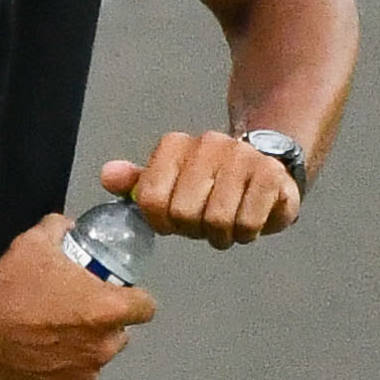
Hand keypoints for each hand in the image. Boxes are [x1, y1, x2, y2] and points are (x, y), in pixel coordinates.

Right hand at [0, 217, 153, 379]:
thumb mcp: (36, 241)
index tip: (117, 294)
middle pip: (120, 336)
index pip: (146, 307)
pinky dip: (66, 374)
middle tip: (78, 313)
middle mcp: (103, 346)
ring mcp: (83, 374)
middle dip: (106, 325)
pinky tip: (46, 360)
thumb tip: (68, 226)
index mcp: (108, 309)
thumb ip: (61, 229)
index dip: (134, 299)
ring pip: (97, 361)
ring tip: (56, 338)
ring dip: (85, 350)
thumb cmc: (10, 282)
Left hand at [104, 131, 301, 246]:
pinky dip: (246, 232)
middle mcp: (208, 143)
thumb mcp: (170, 184)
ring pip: (217, 221)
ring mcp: (241, 157)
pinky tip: (248, 220)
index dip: (161, 222)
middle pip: (184, 213)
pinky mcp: (270, 175)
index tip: (172, 223)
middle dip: (194, 229)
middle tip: (205, 222)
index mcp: (175, 145)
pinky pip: (248, 223)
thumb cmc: (211, 184)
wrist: (267, 166)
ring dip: (222, 235)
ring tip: (227, 224)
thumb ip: (137, 183)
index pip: (151, 199)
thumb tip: (108, 176)